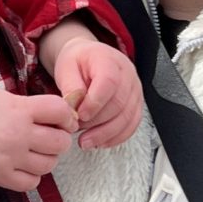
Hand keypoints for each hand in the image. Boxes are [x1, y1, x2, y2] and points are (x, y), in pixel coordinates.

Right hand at [0, 83, 75, 189]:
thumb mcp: (2, 97)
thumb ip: (29, 107)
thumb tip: (57, 117)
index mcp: (19, 110)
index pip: (60, 111)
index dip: (66, 116)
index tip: (63, 120)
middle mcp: (18, 134)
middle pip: (60, 142)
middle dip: (60, 139)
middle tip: (50, 137)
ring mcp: (9, 158)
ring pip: (49, 164)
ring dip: (47, 158)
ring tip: (34, 152)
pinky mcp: (0, 176)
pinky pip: (31, 183)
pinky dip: (32, 176)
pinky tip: (23, 167)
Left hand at [43, 30, 143, 150]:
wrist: (89, 59)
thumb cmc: (78, 62)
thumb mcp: (67, 68)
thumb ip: (71, 86)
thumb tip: (73, 108)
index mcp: (109, 61)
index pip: (109, 82)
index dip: (95, 102)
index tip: (79, 114)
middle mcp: (127, 75)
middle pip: (119, 104)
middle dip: (96, 122)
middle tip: (76, 129)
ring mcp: (135, 91)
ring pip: (127, 118)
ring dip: (105, 134)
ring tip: (85, 141)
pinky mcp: (135, 105)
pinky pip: (131, 125)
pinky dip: (116, 137)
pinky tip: (100, 142)